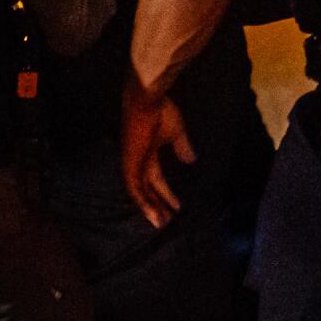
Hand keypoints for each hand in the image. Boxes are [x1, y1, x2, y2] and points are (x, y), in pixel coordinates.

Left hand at [122, 82, 195, 228]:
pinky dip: (141, 200)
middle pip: (145, 189)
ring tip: (160, 223)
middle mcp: (137, 160)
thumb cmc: (161, 110)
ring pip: (138, 191)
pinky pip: (133, 186)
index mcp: (147, 153)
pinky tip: (150, 212)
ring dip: (148, 207)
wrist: (147, 97)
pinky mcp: (129, 161)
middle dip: (155, 205)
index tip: (177, 207)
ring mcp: (131, 161)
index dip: (165, 194)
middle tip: (164, 223)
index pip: (156, 179)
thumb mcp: (176, 131)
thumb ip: (182, 146)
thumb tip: (191, 160)